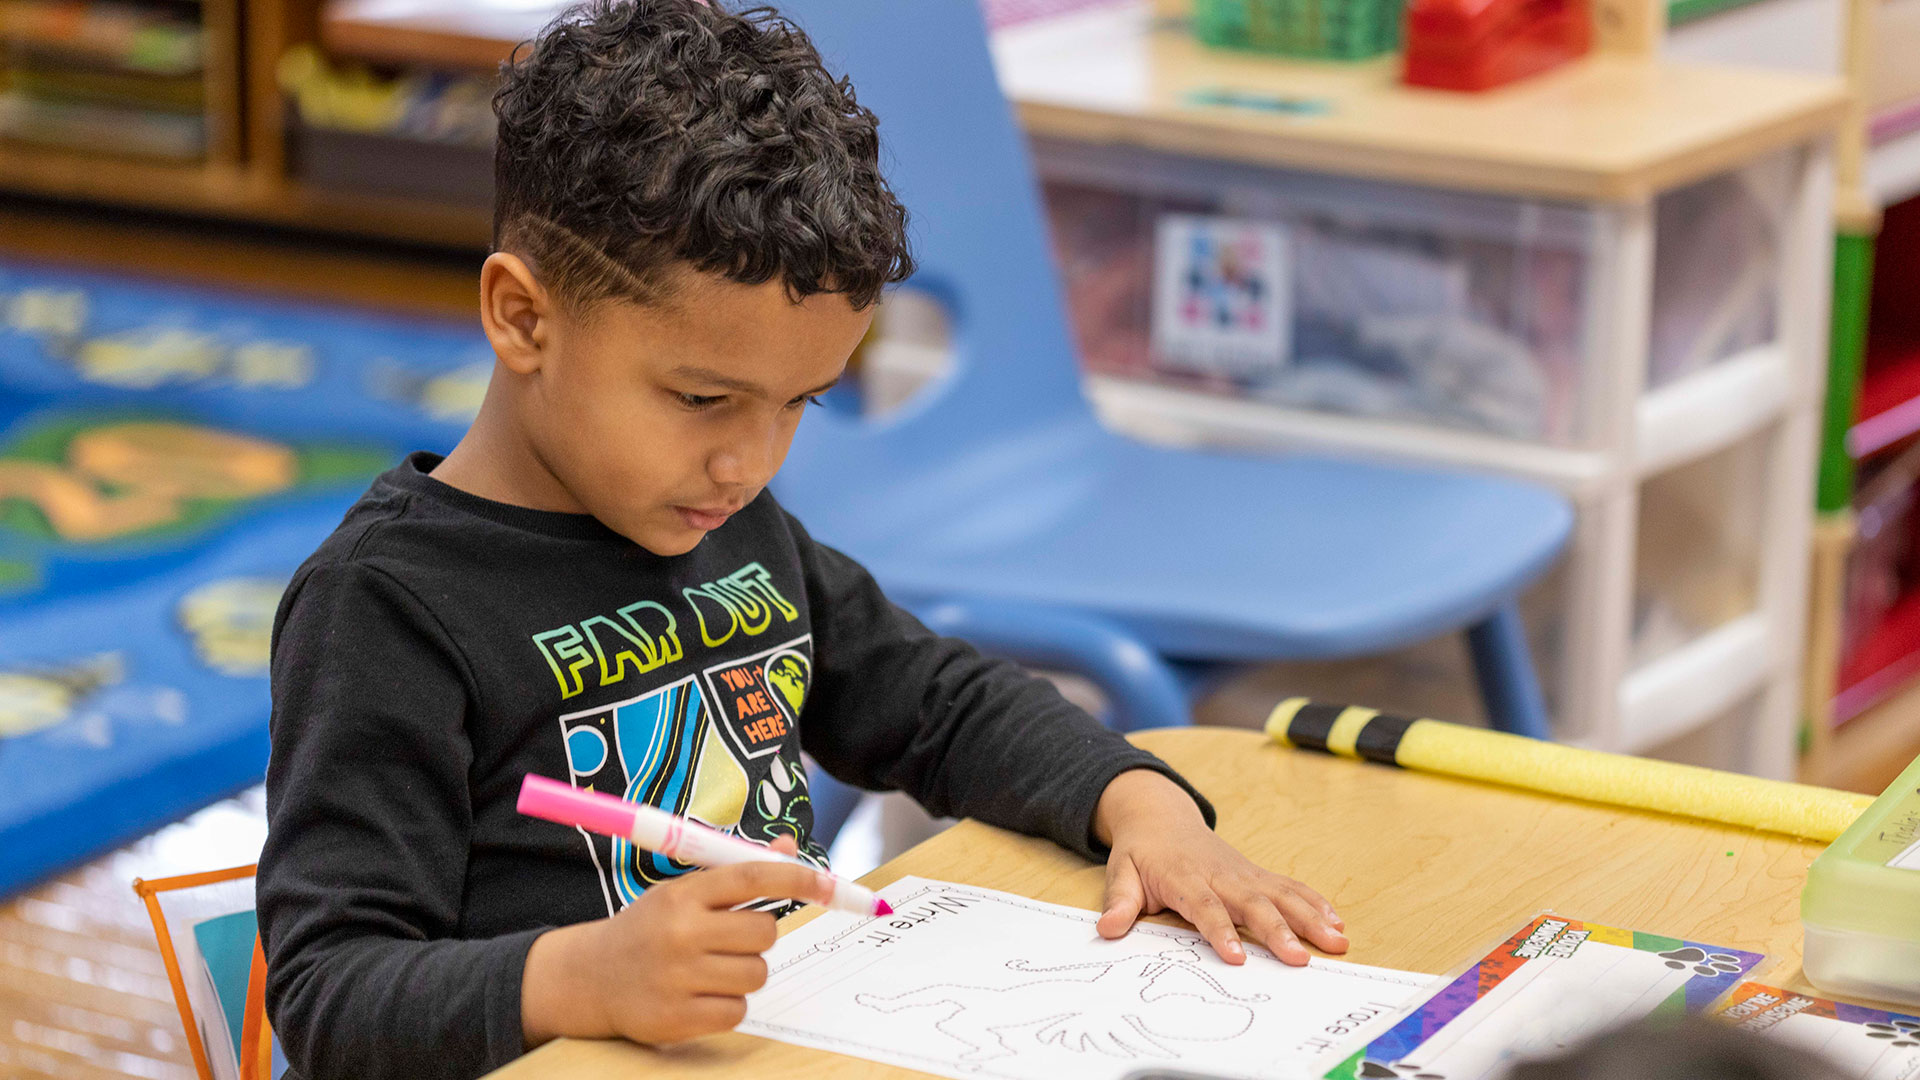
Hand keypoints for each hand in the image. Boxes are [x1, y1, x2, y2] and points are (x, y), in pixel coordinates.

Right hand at [520, 835, 831, 1047]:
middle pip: (765, 932)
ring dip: (744, 973)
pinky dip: (729, 1005)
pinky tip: (701, 994)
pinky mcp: (676, 1018)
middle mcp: (680, 932)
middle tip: (731, 940)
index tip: (829, 883)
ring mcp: (676, 978)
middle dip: (759, 937)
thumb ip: (738, 873)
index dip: (798, 877)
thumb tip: (790, 847)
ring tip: (710, 969)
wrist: (590, 977)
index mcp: (683, 894)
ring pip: (757, 974)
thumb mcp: (684, 893)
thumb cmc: (650, 929)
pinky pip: (738, 1011)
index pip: (753, 877)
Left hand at [1092, 768, 1347, 967]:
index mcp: (1185, 878)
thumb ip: (1119, 901)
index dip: (1221, 932)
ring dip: (1310, 918)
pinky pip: (1290, 887)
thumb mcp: (1120, 872)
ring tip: (1337, 942)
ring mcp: (1243, 873)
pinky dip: (1314, 903)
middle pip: (1253, 904)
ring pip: (1281, 894)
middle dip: (1278, 931)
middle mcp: (1220, 875)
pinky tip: (1337, 922)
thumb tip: (1107, 928)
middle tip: (1300, 959)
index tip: (1237, 958)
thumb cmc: (1141, 853)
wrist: (1160, 816)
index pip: (1205, 907)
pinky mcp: (1257, 874)